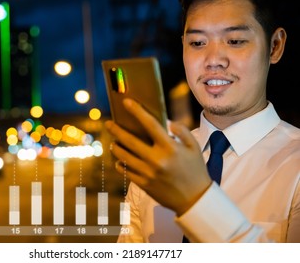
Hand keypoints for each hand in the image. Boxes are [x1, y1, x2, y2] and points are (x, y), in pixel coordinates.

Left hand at [105, 98, 211, 214]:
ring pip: (124, 157)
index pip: (150, 124)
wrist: (195, 200)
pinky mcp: (144, 184)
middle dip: (116, 130)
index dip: (137, 111)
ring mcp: (148, 173)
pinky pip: (126, 172)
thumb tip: (166, 122)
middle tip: (108, 124)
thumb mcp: (194, 147)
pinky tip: (119, 161)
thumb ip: (182, 131)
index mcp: (170, 147)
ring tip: (113, 143)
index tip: (126, 102)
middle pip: (130, 141)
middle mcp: (157, 159)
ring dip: (116, 148)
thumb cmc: (195, 170)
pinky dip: (120, 165)